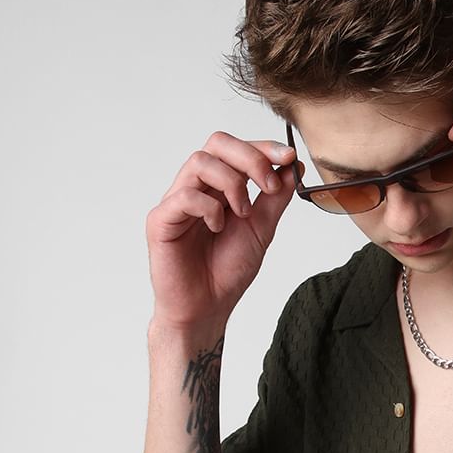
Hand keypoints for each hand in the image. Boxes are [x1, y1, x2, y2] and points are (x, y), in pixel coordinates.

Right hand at [146, 130, 296, 330]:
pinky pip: (184, 196)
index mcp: (218, 187)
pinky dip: (209, 208)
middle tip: (269, 186)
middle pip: (217, 143)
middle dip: (250, 158)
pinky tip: (218, 228)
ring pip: (200, 162)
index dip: (263, 147)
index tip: (289, 158)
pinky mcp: (161, 220)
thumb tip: (292, 167)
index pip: (236, 149)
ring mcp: (176, 201)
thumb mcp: (262, 229)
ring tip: (244, 214)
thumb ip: (275, 198)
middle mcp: (196, 187)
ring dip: (232, 184)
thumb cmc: (227, 270)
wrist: (207, 308)